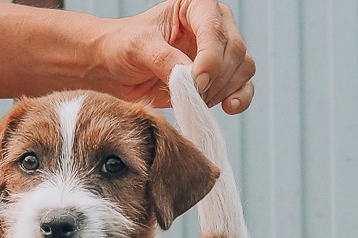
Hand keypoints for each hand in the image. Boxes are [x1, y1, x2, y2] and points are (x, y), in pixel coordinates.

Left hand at [102, 0, 254, 111]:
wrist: (113, 69)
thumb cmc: (123, 47)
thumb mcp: (138, 47)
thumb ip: (164, 59)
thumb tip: (192, 77)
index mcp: (196, 5)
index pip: (216, 30)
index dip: (210, 59)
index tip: (195, 81)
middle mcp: (214, 23)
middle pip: (234, 51)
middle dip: (216, 77)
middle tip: (191, 93)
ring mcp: (219, 51)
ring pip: (242, 68)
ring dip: (223, 90)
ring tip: (195, 99)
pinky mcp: (219, 77)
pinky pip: (243, 86)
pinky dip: (239, 98)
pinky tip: (228, 107)